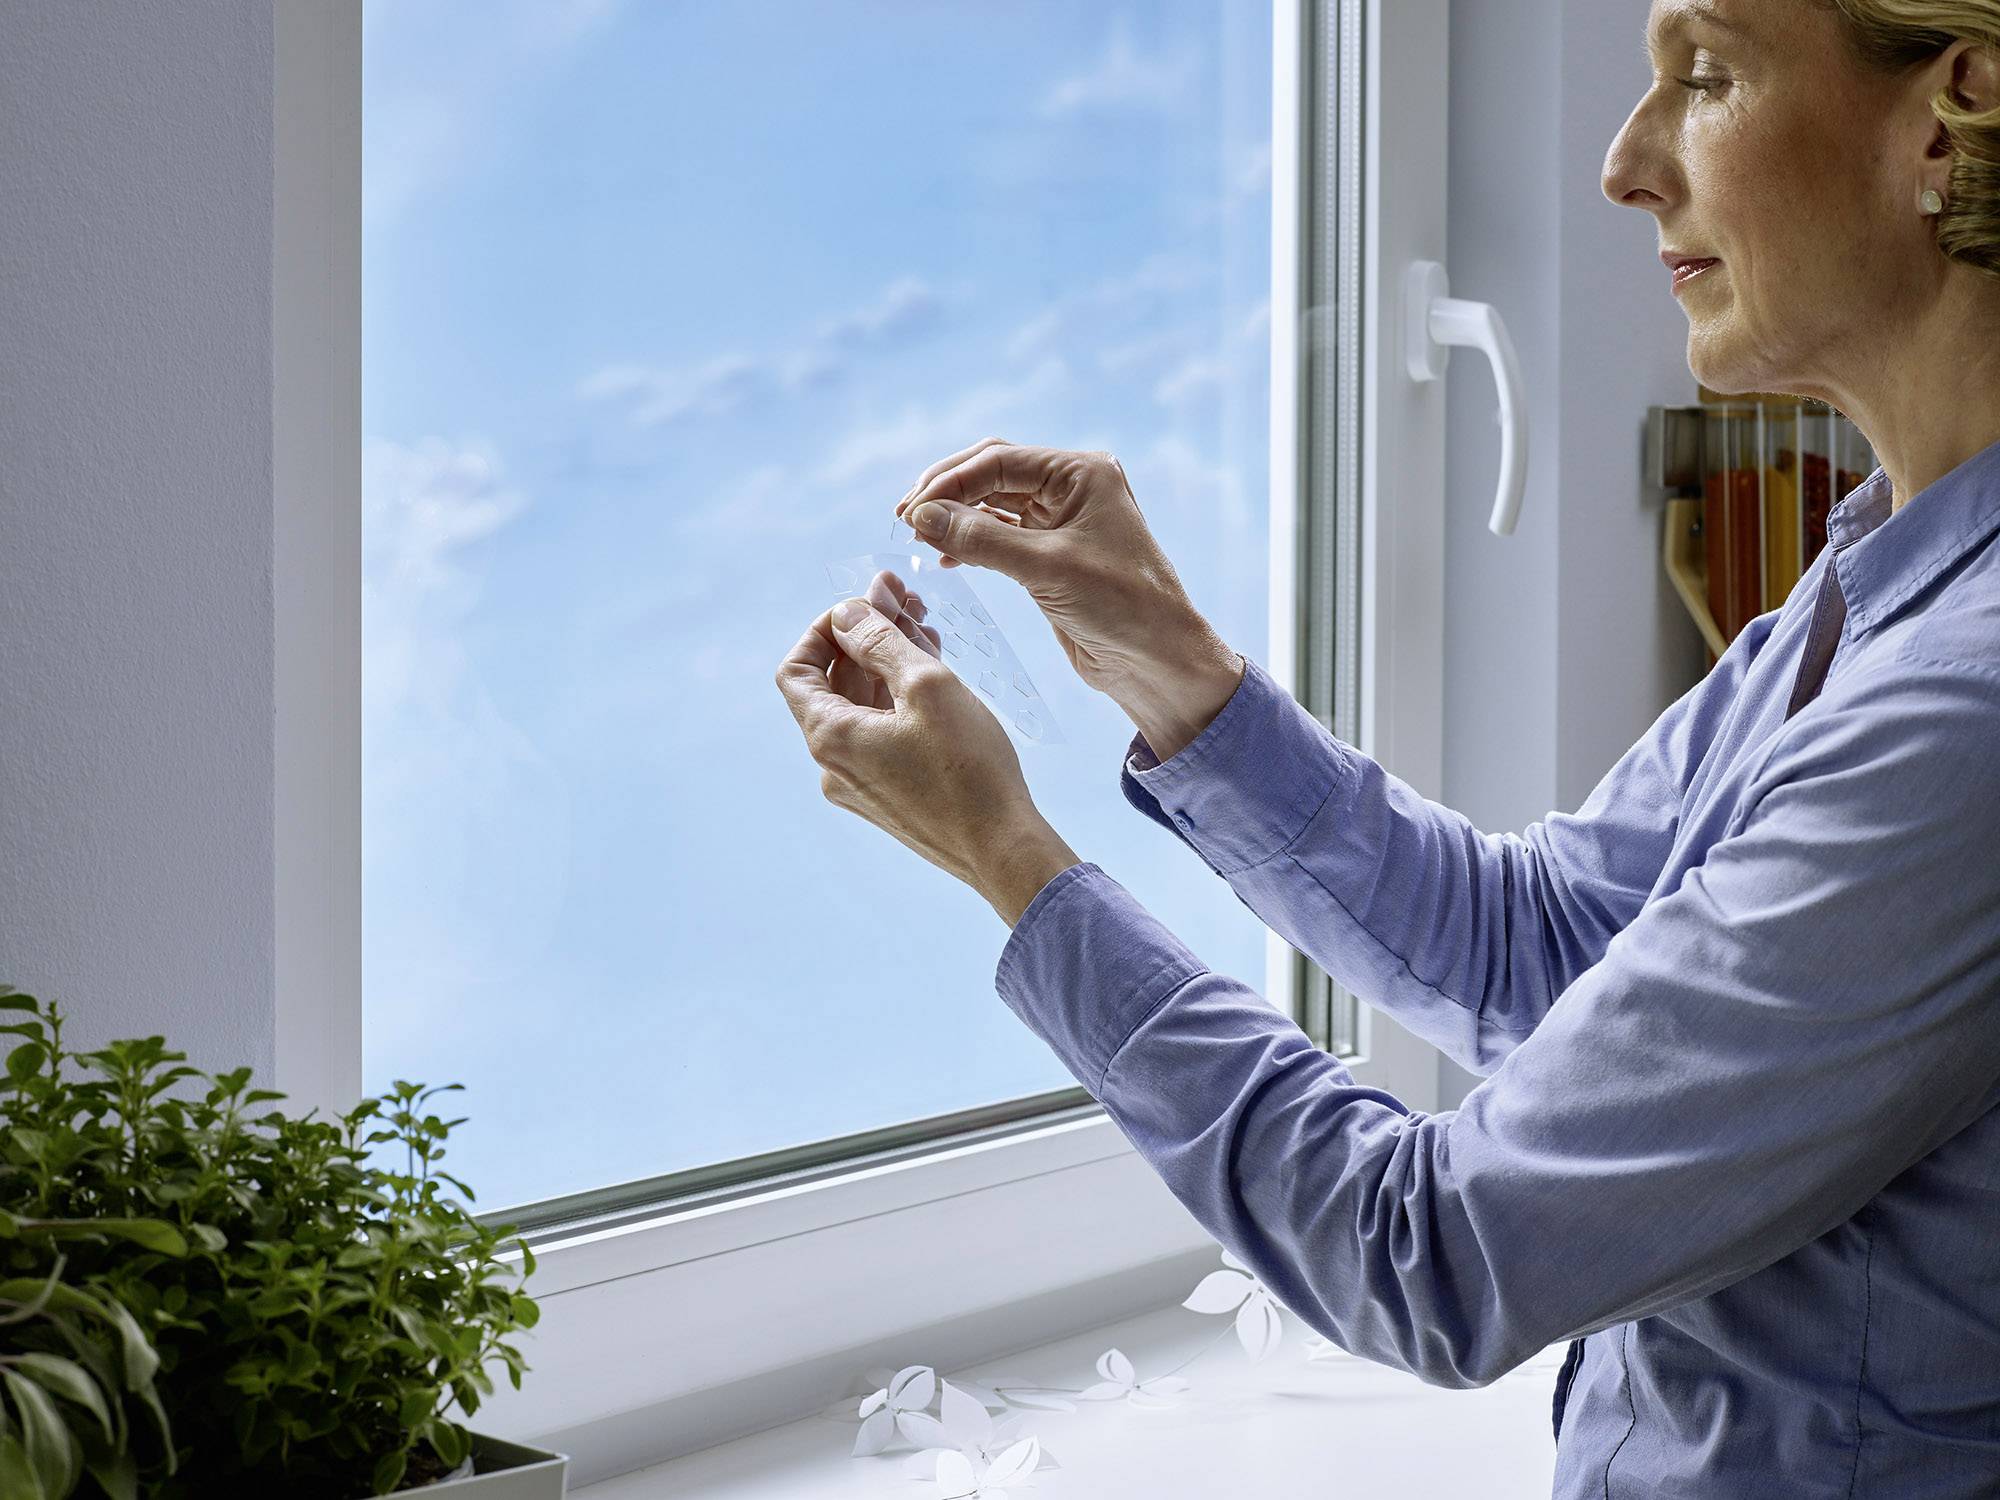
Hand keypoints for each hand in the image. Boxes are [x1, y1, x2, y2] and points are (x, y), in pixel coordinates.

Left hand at [775, 581, 1081, 925]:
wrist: (1002, 848)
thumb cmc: (968, 769)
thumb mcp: (925, 686)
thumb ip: (880, 641)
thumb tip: (846, 612)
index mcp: (830, 737)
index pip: (796, 670)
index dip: (823, 629)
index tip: (864, 606)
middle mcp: (835, 765)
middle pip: (833, 684)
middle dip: (866, 637)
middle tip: (904, 599)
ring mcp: (862, 784)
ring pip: (863, 707)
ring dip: (887, 663)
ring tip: (926, 627)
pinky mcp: (890, 795)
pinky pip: (883, 733)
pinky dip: (900, 698)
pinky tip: (933, 671)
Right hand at [894, 438, 1243, 761]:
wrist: (1158, 662)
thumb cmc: (1122, 607)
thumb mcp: (1047, 568)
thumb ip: (981, 540)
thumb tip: (921, 517)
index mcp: (1082, 473)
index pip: (1000, 460)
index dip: (950, 482)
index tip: (912, 512)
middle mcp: (1072, 489)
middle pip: (992, 474)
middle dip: (948, 493)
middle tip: (905, 519)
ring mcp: (1061, 522)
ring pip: (993, 506)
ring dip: (955, 518)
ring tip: (919, 539)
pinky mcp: (1051, 556)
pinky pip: (1000, 536)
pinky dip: (970, 543)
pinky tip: (945, 558)